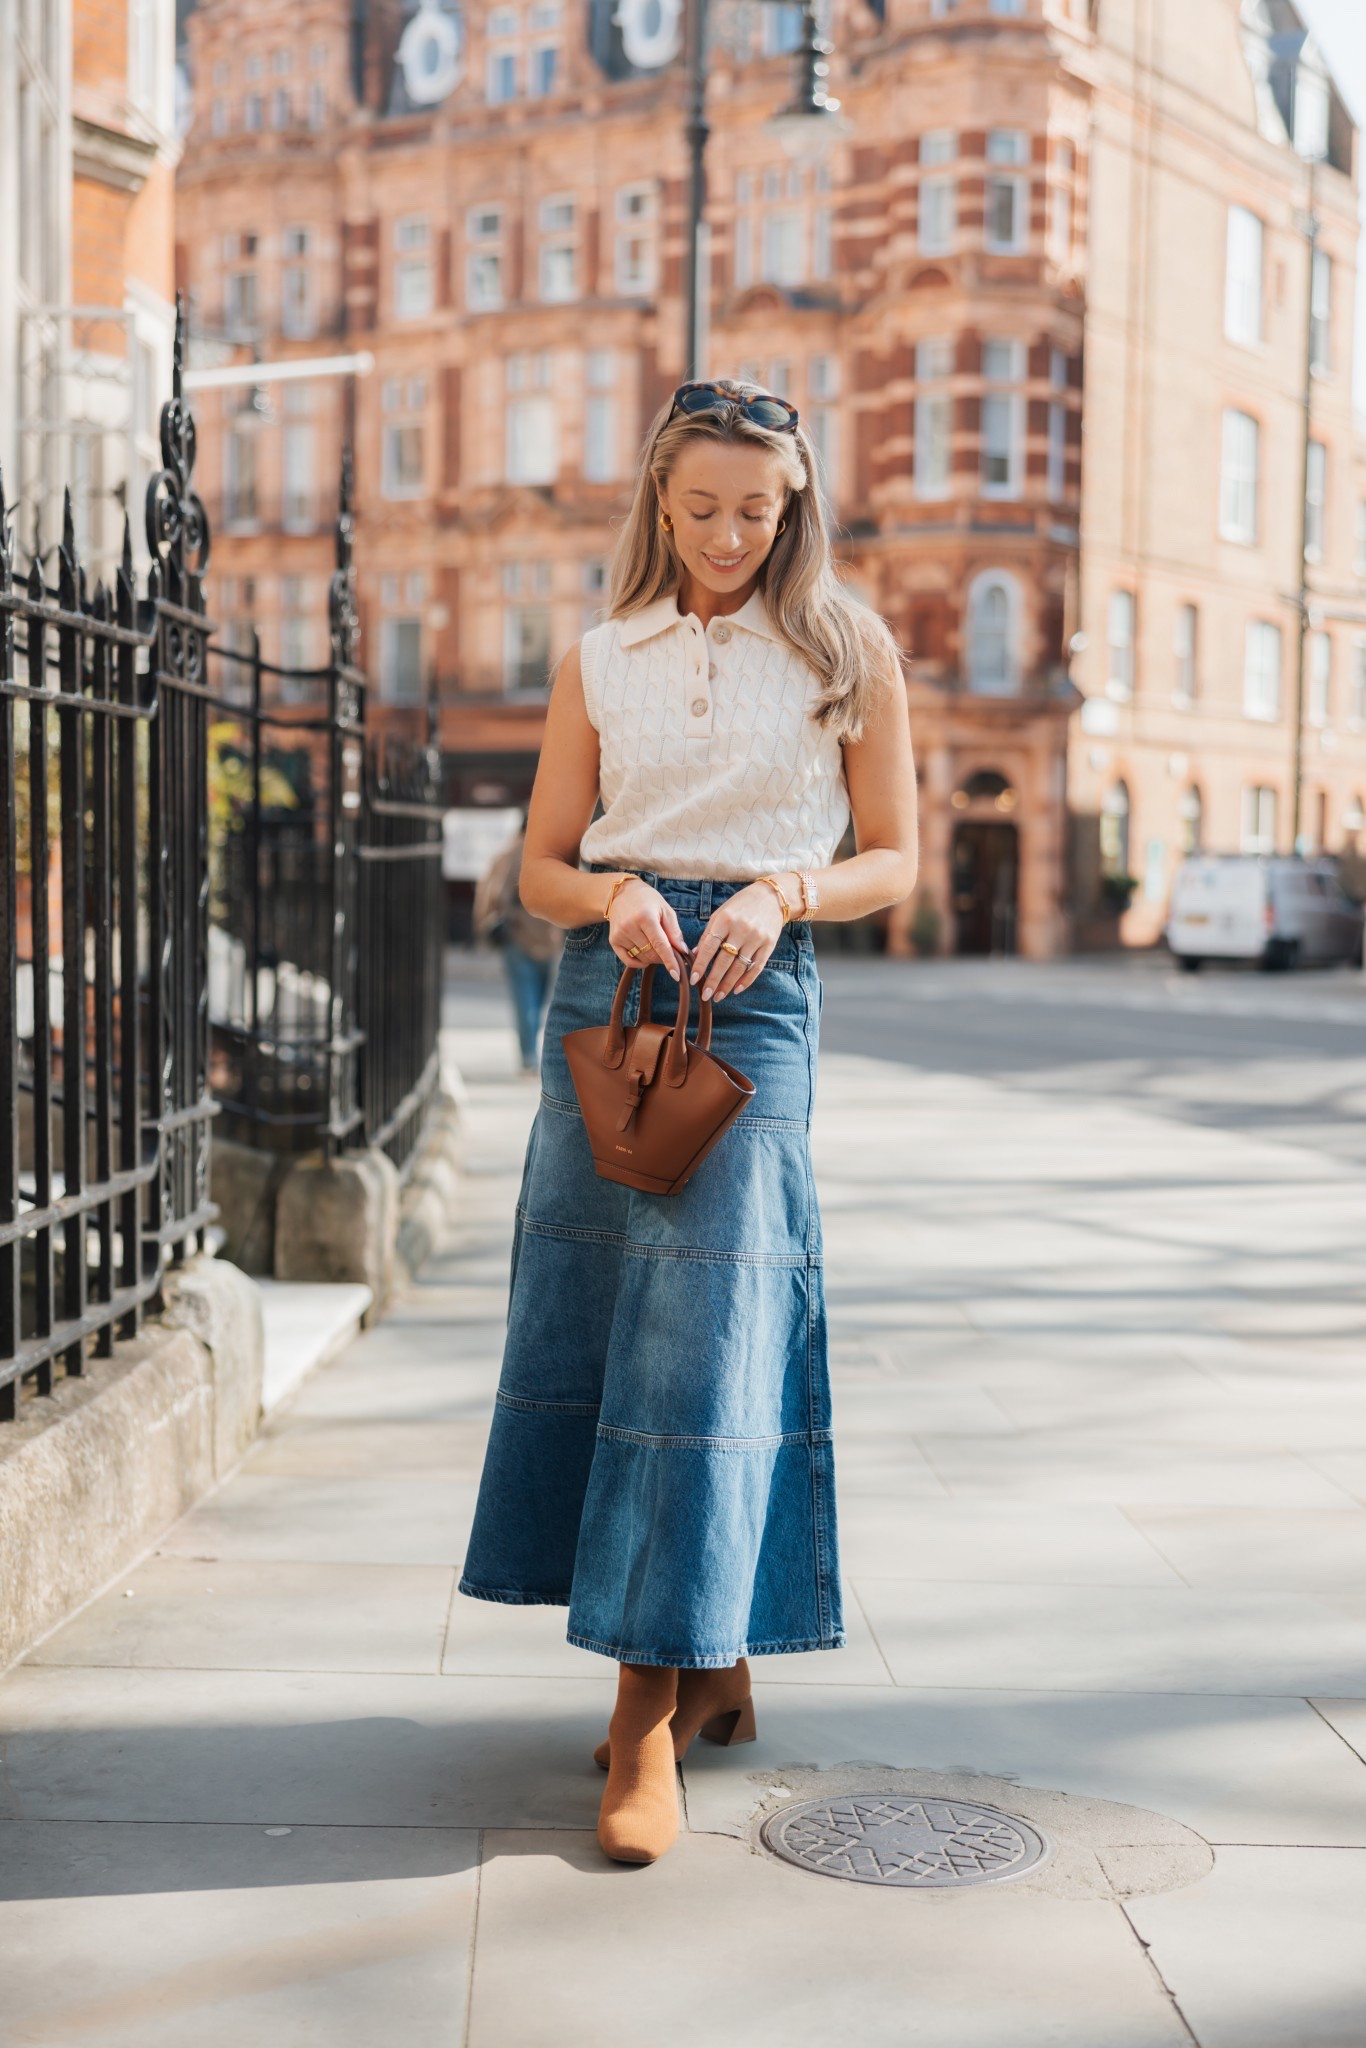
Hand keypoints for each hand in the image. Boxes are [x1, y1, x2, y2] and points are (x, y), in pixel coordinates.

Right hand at [607, 876, 688, 980]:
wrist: (622, 893)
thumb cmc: (648, 900)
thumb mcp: (665, 909)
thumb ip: (674, 931)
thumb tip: (682, 951)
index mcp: (645, 917)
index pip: (660, 945)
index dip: (670, 961)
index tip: (677, 975)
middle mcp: (630, 926)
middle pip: (652, 954)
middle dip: (664, 957)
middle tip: (669, 951)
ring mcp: (619, 934)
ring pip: (642, 958)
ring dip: (653, 958)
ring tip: (656, 946)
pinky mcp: (613, 940)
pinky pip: (629, 961)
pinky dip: (640, 962)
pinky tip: (645, 954)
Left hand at [689, 882, 785, 1000]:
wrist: (772, 897)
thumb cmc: (741, 905)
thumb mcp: (721, 914)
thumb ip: (708, 934)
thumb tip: (695, 955)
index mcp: (725, 920)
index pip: (710, 947)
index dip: (701, 965)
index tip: (693, 979)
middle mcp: (741, 930)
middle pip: (724, 961)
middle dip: (713, 980)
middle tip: (705, 995)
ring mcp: (756, 938)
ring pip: (740, 967)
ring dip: (728, 984)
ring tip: (718, 996)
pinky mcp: (769, 945)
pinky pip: (756, 967)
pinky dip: (746, 980)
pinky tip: (736, 990)